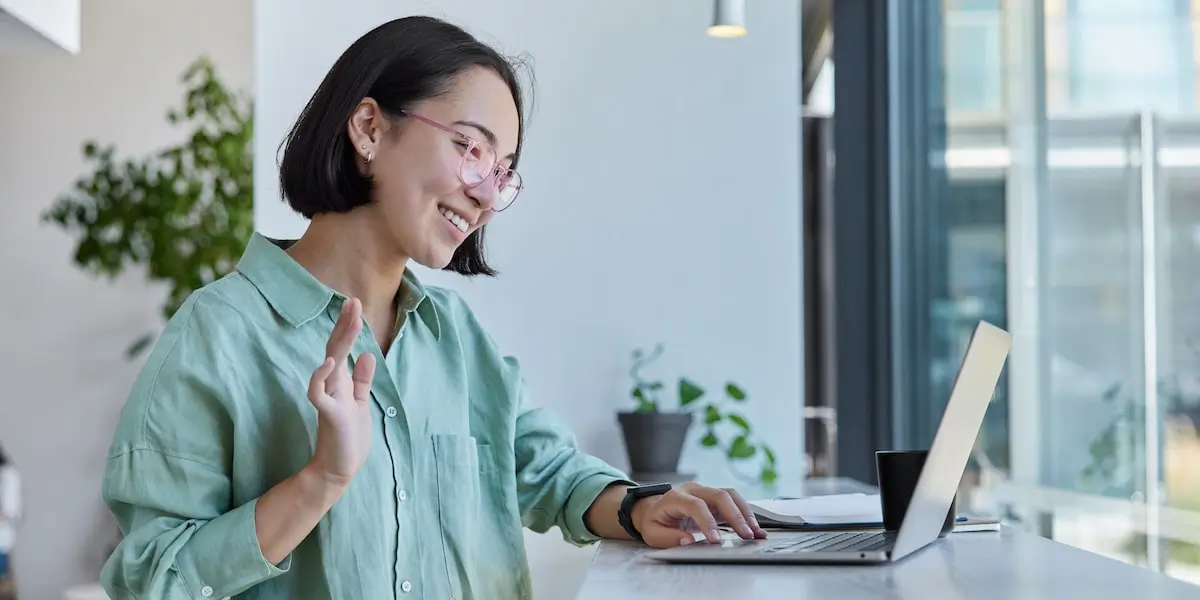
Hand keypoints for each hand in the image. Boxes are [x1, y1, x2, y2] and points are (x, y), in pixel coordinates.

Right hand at [305, 297, 376, 487]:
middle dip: (345, 325)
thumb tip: (367, 355)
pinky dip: (320, 377)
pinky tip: (331, 362)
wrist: (339, 469)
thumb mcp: (360, 403)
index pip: (342, 348)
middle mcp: (332, 386)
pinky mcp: (329, 414)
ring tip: (350, 320)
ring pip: (329, 364)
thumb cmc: (349, 437)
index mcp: (341, 382)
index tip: (354, 304)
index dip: (348, 327)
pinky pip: (318, 393)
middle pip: (336, 349)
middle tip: (352, 301)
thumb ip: (361, 381)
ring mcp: (329, 398)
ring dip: (341, 341)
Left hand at [632, 482, 768, 547]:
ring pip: (731, 495)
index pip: (696, 505)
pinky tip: (755, 529)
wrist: (655, 510)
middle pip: (719, 495)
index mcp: (676, 497)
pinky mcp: (715, 499)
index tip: (716, 540)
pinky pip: (734, 502)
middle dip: (735, 515)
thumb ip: (670, 537)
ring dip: (745, 513)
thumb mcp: (654, 534)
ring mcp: (706, 492)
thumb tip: (689, 541)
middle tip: (746, 535)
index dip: (708, 521)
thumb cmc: (655, 522)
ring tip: (756, 533)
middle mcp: (694, 490)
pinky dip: (746, 515)